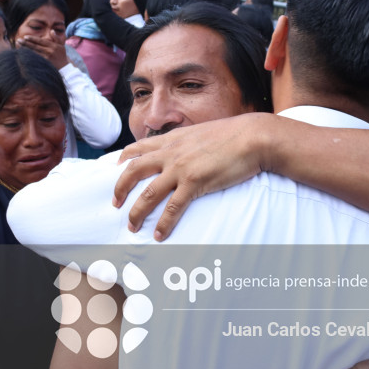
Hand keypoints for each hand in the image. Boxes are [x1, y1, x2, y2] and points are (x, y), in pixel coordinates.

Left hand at [16, 30, 68, 68]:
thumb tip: (51, 31)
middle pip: (35, 46)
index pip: (40, 41)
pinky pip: (35, 59)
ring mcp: (46, 58)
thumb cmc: (62, 56)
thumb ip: (56, 38)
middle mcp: (49, 51)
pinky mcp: (44, 64)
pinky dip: (28, 56)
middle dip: (26, 43)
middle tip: (18, 40)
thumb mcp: (61, 46)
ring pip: (34, 53)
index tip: (25, 36)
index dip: (32, 39)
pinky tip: (22, 54)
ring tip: (18, 46)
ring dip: (25, 49)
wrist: (65, 69)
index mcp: (53, 46)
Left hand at [114, 114, 268, 239]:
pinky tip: (159, 235)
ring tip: (132, 227)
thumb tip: (186, 148)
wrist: (252, 136)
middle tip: (115, 204)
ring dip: (137, 212)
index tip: (116, 168)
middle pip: (133, 171)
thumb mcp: (202, 132)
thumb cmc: (233, 134)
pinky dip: (164, 223)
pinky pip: (173, 208)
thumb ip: (187, 141)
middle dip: (120, 189)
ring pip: (148, 193)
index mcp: (172, 139)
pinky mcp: (194, 182)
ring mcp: (180, 168)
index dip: (123, 159)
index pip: (138, 148)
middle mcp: (171, 153)